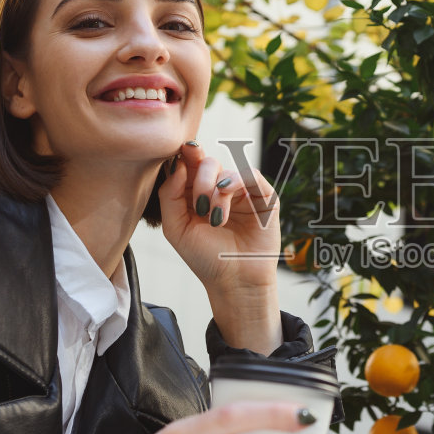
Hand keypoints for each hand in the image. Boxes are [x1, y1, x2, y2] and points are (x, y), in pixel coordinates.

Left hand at [157, 141, 280, 295]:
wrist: (234, 281)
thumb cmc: (205, 257)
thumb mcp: (176, 228)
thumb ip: (169, 195)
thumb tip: (178, 164)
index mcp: (198, 194)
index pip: (192, 165)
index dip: (186, 155)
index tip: (182, 151)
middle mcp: (220, 190)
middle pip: (208, 163)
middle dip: (199, 180)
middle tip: (199, 207)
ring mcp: (243, 193)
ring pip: (227, 170)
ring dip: (215, 190)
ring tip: (215, 218)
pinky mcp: (264, 197)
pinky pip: (251, 174)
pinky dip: (236, 180)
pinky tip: (226, 194)